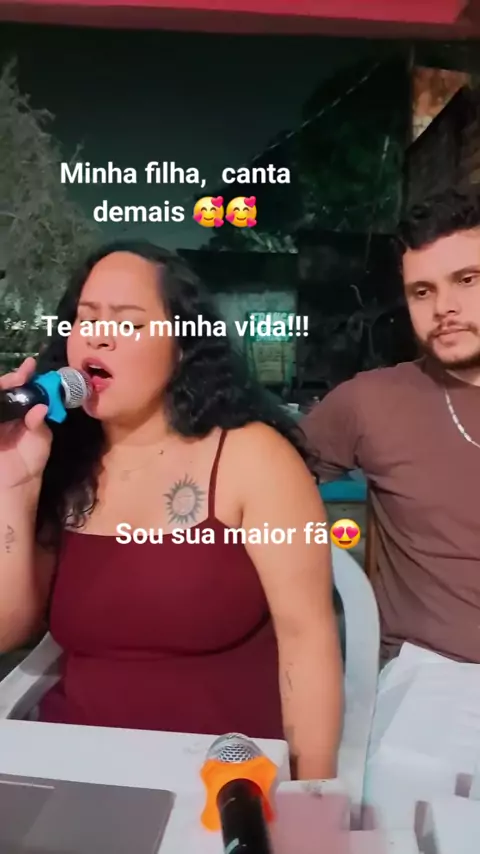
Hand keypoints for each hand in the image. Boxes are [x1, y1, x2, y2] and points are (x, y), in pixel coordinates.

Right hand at [0, 357, 52, 488]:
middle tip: (21, 374)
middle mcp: (5, 411)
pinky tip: (2, 395)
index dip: (24, 376)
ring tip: (11, 381)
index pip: (20, 388)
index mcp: (20, 411)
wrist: (15, 486)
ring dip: (2, 387)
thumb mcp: (40, 440)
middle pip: (3, 388)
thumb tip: (41, 407)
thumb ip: (38, 423)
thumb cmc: (29, 462)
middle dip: (11, 378)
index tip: (31, 365)